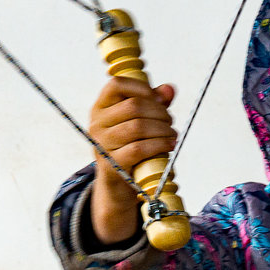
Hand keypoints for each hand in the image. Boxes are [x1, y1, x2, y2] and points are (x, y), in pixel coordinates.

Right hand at [88, 77, 176, 243]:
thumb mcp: (141, 121)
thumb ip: (154, 103)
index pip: (116, 84)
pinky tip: (170, 145)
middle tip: (170, 122)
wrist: (120, 185)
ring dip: (162, 129)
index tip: (160, 100)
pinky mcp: (111, 164)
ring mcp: (101, 144)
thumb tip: (169, 89)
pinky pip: (138, 149)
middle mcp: (97, 124)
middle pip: (133, 106)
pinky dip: (159, 145)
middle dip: (159, 112)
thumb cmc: (132, 147)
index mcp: (101, 108)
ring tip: (172, 135)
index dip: (142, 87)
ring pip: (137, 127)